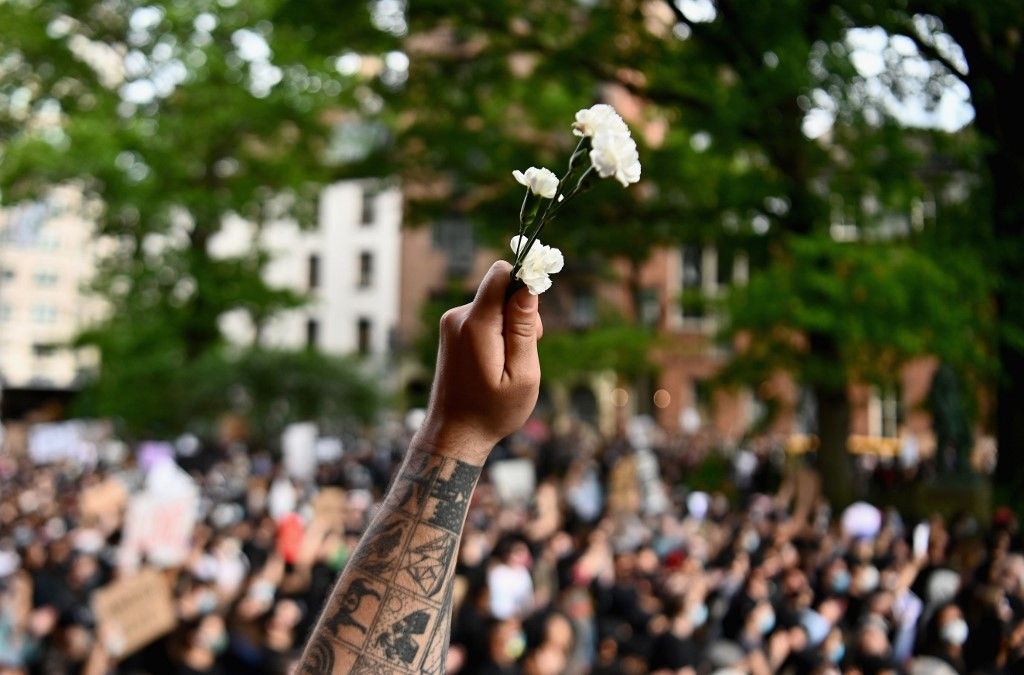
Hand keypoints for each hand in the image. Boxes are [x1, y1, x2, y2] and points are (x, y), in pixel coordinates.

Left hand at [414, 260, 543, 464]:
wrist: (455, 434)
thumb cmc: (492, 411)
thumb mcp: (522, 374)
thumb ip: (524, 330)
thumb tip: (528, 289)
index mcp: (476, 325)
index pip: (501, 274)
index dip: (525, 281)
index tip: (536, 309)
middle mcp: (458, 317)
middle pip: (502, 290)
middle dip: (522, 313)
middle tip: (524, 353)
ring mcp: (452, 324)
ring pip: (496, 305)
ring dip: (511, 328)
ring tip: (508, 365)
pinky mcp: (452, 331)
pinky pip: (485, 317)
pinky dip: (498, 334)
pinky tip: (496, 363)